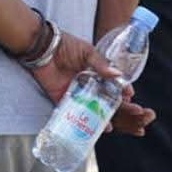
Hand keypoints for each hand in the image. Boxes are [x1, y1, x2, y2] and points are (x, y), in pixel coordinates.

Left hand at [28, 30, 154, 135]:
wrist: (42, 47)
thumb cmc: (65, 45)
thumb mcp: (86, 51)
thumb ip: (101, 64)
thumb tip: (118, 75)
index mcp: (95, 72)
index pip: (112, 84)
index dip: (122, 91)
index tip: (129, 97)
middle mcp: (87, 84)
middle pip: (104, 98)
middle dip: (117, 107)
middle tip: (130, 114)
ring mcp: (75, 92)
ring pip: (90, 107)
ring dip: (100, 117)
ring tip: (110, 125)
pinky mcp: (61, 97)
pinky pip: (72, 111)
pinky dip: (81, 119)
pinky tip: (90, 126)